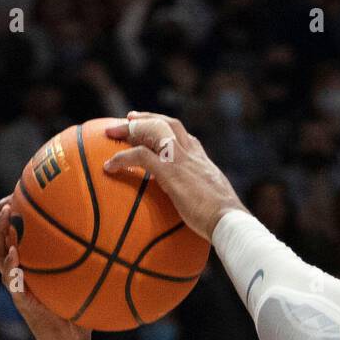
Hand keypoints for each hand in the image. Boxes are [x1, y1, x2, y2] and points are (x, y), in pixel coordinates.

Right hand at [0, 197, 91, 339]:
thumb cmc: (80, 312)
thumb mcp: (85, 282)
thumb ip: (90, 261)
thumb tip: (117, 234)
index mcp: (30, 266)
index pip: (15, 235)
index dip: (13, 214)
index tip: (20, 192)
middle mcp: (20, 274)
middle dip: (0, 218)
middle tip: (8, 199)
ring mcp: (18, 288)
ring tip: (7, 216)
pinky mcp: (22, 303)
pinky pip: (12, 283)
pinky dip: (11, 268)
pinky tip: (14, 254)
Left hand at [104, 113, 246, 241]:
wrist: (230, 221)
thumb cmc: (225, 222)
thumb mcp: (214, 204)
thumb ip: (202, 200)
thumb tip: (196, 214)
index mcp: (202, 161)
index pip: (183, 136)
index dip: (165, 129)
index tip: (152, 127)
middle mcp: (192, 154)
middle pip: (167, 123)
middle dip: (146, 118)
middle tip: (127, 119)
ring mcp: (181, 159)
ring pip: (152, 129)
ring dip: (129, 129)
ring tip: (111, 132)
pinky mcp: (170, 171)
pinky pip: (140, 156)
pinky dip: (122, 157)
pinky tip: (109, 166)